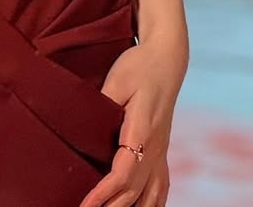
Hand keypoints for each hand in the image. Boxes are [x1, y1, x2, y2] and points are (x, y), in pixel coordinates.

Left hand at [80, 43, 178, 206]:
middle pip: (134, 191)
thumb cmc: (139, 66)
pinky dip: (151, 205)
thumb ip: (103, 103)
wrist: (167, 59)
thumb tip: (85, 126)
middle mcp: (155, 148)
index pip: (122, 173)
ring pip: (150, 195)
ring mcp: (161, 152)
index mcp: (141, 131)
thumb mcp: (118, 79)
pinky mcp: (162, 150)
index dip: (103, 194)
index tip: (85, 206)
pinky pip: (160, 187)